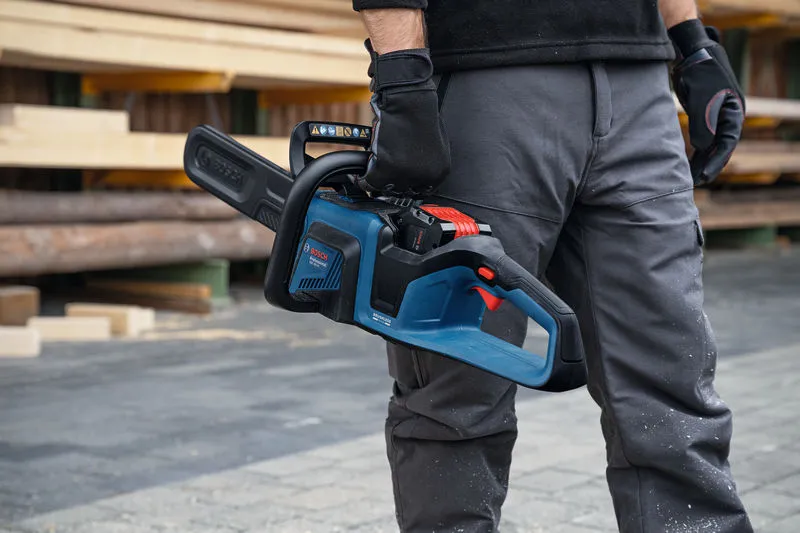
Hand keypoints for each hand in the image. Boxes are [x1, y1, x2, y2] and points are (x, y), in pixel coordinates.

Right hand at [353, 41, 450, 196]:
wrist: (408, 100)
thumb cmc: (420, 115)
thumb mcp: (435, 145)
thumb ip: (426, 164)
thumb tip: (413, 173)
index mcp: (439, 172)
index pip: (421, 190)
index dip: (405, 186)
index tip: (395, 183)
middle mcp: (424, 177)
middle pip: (402, 190)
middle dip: (390, 183)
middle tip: (380, 176)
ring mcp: (405, 174)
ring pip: (385, 187)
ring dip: (376, 181)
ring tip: (369, 173)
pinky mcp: (386, 168)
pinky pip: (369, 181)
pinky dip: (361, 179)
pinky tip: (358, 175)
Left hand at [670, 19, 744, 185]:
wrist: (692, 54)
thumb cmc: (699, 73)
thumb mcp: (701, 98)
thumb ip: (703, 123)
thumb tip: (703, 147)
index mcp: (734, 113)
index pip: (728, 142)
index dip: (717, 161)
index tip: (704, 176)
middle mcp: (728, 118)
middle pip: (721, 147)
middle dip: (710, 165)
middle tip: (697, 183)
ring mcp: (717, 118)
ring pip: (711, 145)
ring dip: (702, 161)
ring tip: (690, 180)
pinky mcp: (704, 117)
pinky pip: (702, 139)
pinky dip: (695, 152)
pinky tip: (686, 165)